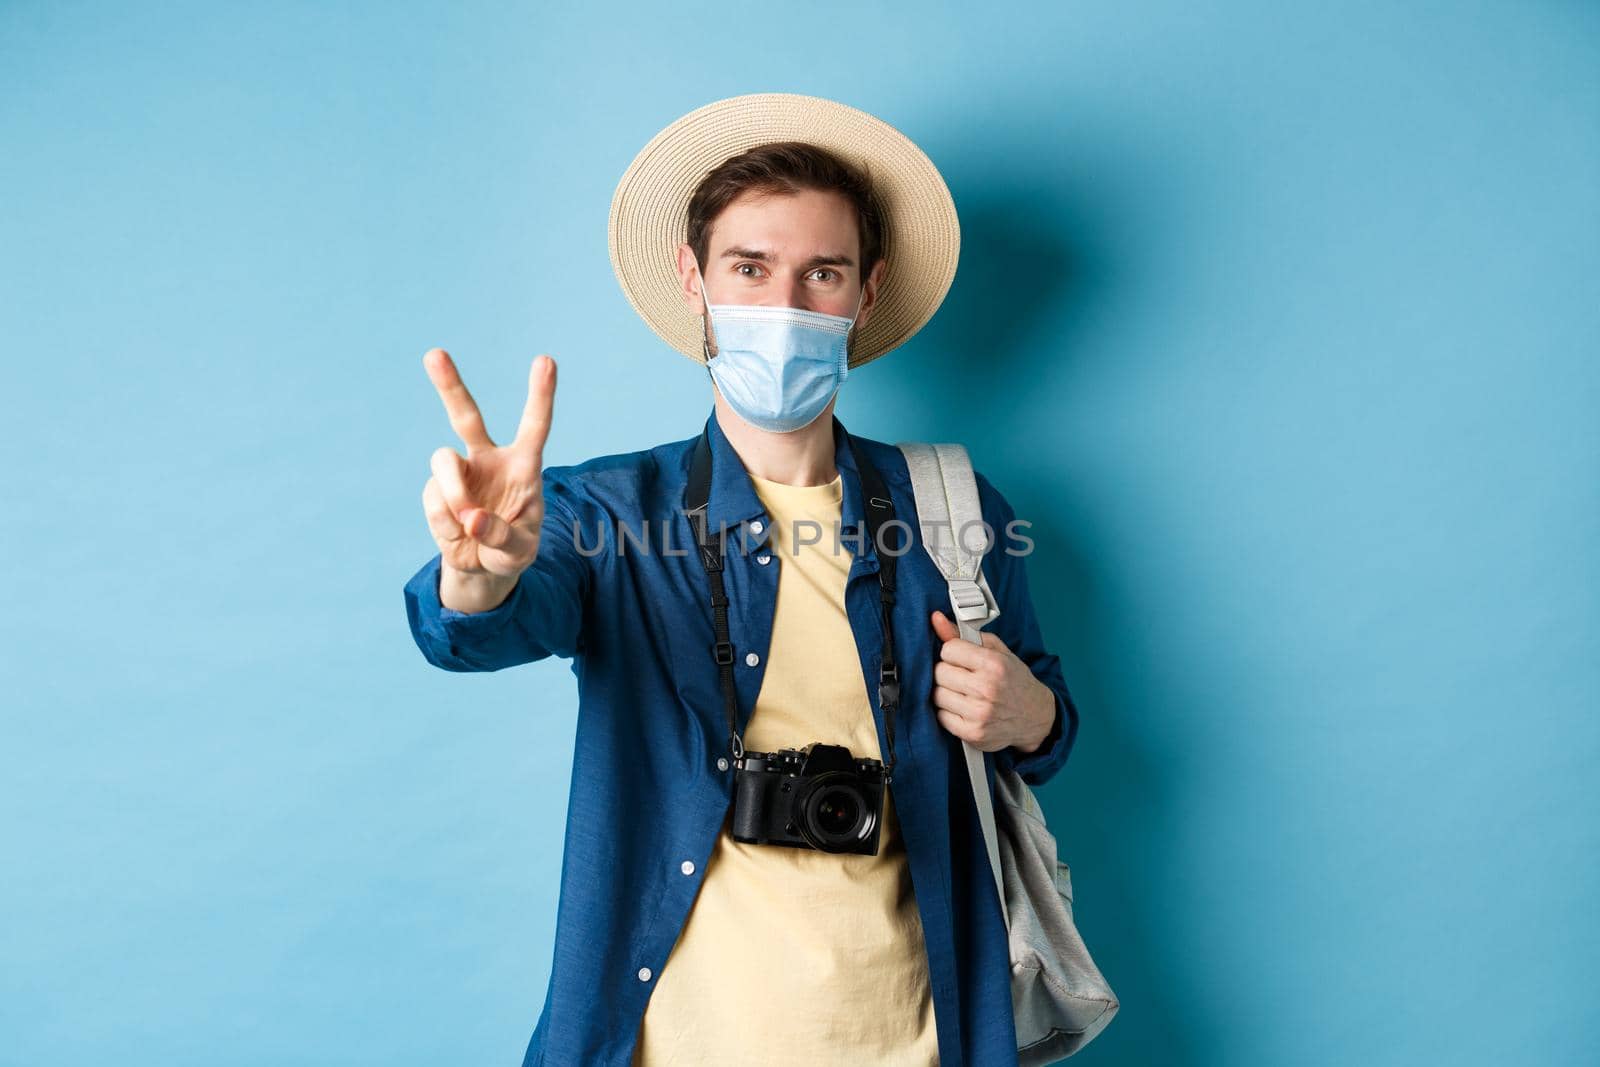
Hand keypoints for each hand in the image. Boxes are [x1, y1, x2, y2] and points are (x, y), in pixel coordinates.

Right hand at [420, 349, 556, 580]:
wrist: (481, 567)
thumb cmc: (511, 550)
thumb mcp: (520, 552)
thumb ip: (502, 537)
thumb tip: (471, 518)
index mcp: (522, 465)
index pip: (534, 426)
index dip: (541, 395)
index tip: (546, 360)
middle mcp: (488, 460)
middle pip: (466, 417)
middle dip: (450, 386)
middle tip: (434, 354)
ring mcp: (459, 473)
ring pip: (442, 459)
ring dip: (453, 494)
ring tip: (466, 525)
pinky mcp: (434, 491)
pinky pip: (434, 500)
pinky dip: (445, 525)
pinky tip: (458, 535)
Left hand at [928, 609, 1055, 753]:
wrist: (1036, 716)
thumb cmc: (1014, 680)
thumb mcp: (996, 651)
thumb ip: (962, 634)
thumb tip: (935, 618)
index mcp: (994, 664)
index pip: (948, 650)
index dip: (952, 653)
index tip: (961, 658)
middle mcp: (987, 688)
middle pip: (939, 672)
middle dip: (947, 672)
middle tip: (962, 676)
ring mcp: (979, 713)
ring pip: (937, 695)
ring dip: (945, 692)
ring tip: (962, 692)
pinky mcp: (973, 733)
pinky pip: (941, 716)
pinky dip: (947, 712)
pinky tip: (962, 708)